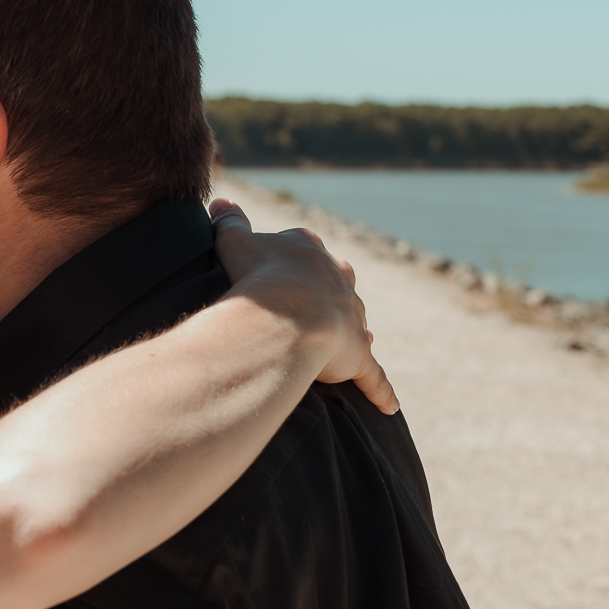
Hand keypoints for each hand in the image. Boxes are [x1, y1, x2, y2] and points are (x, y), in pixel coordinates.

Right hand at [208, 198, 399, 414]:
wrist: (288, 314)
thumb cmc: (259, 277)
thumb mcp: (235, 243)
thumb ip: (230, 222)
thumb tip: (220, 202)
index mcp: (308, 253)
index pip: (304, 249)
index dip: (291, 260)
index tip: (279, 268)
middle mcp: (337, 280)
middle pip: (337, 282)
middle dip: (328, 292)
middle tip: (313, 304)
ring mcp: (351, 317)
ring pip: (355, 323)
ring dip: (351, 332)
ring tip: (342, 344)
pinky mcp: (358, 355)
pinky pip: (372, 375)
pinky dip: (380, 391)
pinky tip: (388, 406)